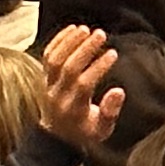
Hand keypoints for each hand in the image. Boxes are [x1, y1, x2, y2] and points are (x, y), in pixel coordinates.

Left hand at [34, 24, 120, 154]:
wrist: (57, 137)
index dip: (98, 67)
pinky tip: (72, 28)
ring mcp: (49, 85)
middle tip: (100, 34)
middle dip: (85, 49)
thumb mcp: (102, 130)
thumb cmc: (84, 132)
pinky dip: (58, 41)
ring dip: (69, 42)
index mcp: (74, 108)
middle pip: (68, 68)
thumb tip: (119, 91)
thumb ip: (110, 112)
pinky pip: (47, 56)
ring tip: (85, 28)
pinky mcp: (45, 77)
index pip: (84, 84)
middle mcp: (58, 95)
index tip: (114, 53)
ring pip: (54, 60)